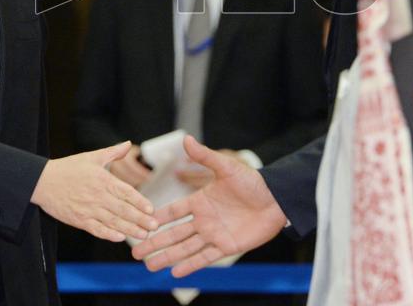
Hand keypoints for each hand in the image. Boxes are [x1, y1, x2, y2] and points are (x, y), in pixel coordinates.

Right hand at [33, 141, 158, 241]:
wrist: (42, 181)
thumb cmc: (68, 168)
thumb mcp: (91, 157)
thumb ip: (112, 152)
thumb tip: (128, 144)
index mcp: (103, 180)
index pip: (126, 192)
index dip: (140, 202)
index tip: (151, 209)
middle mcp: (98, 196)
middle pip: (123, 209)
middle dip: (140, 219)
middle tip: (154, 226)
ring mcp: (88, 209)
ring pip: (113, 222)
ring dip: (130, 229)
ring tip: (143, 235)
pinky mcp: (78, 220)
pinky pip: (97, 229)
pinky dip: (109, 234)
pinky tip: (120, 238)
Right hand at [131, 136, 286, 275]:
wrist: (276, 199)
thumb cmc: (252, 181)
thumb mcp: (227, 167)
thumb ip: (205, 156)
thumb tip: (186, 138)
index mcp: (200, 201)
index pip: (173, 212)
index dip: (157, 218)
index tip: (139, 223)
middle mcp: (203, 219)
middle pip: (174, 234)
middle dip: (155, 243)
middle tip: (136, 252)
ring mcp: (214, 234)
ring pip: (185, 248)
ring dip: (167, 257)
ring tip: (149, 266)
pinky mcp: (226, 246)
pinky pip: (205, 257)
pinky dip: (190, 265)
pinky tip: (175, 272)